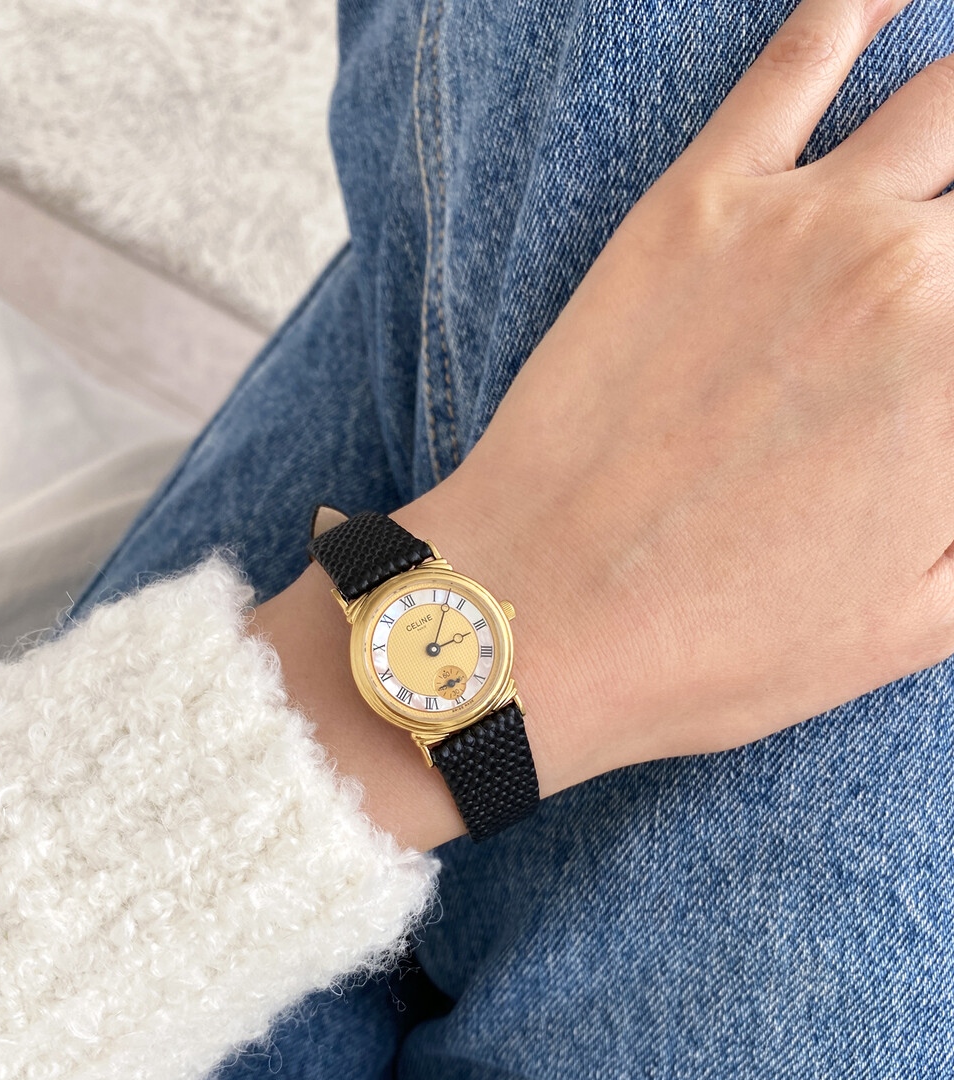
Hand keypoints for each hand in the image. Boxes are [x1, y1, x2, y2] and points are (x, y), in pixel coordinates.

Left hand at [256, 0, 953, 847]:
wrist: (537, 618)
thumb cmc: (718, 646)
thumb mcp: (916, 624)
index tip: (950, 382)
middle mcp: (912, 276)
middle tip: (939, 299)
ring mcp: (804, 219)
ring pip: (951, 100)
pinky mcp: (698, 199)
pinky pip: (803, 54)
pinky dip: (859, 10)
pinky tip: (890, 2)